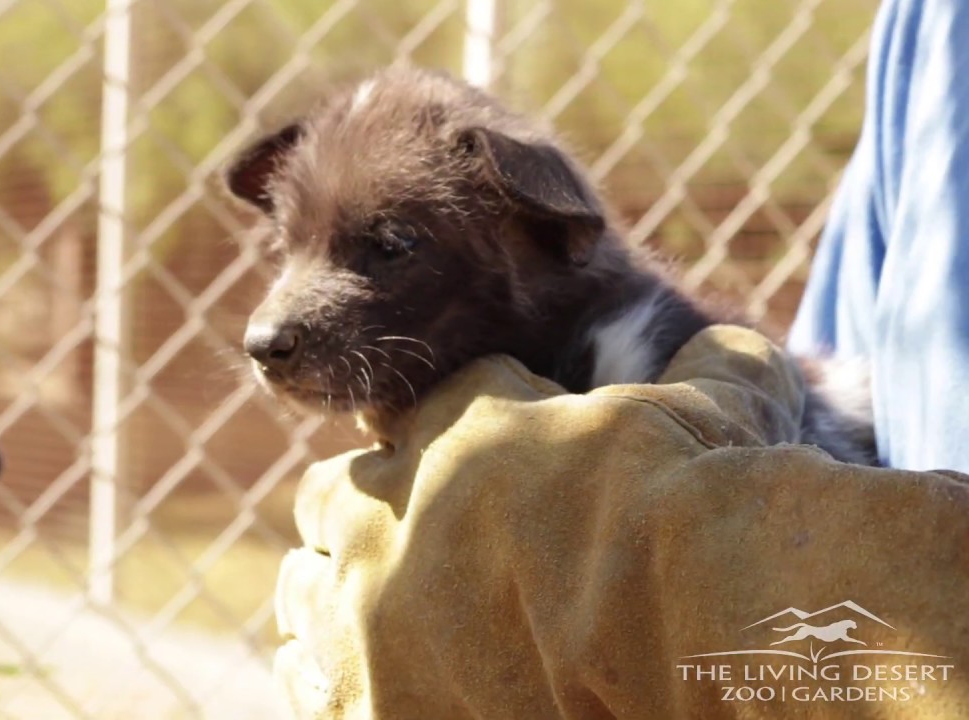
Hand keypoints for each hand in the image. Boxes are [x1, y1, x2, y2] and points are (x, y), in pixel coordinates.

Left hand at [273, 326, 968, 718]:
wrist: (693, 650)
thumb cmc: (703, 531)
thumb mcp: (719, 418)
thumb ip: (712, 370)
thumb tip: (739, 344)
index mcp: (468, 433)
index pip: (436, 409)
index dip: (460, 431)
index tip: (485, 463)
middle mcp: (393, 518)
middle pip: (339, 493)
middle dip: (373, 504)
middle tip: (415, 534)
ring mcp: (363, 619)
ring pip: (308, 586)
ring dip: (338, 587)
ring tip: (379, 610)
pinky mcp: (361, 708)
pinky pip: (306, 675)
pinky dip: (330, 669)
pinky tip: (367, 674)